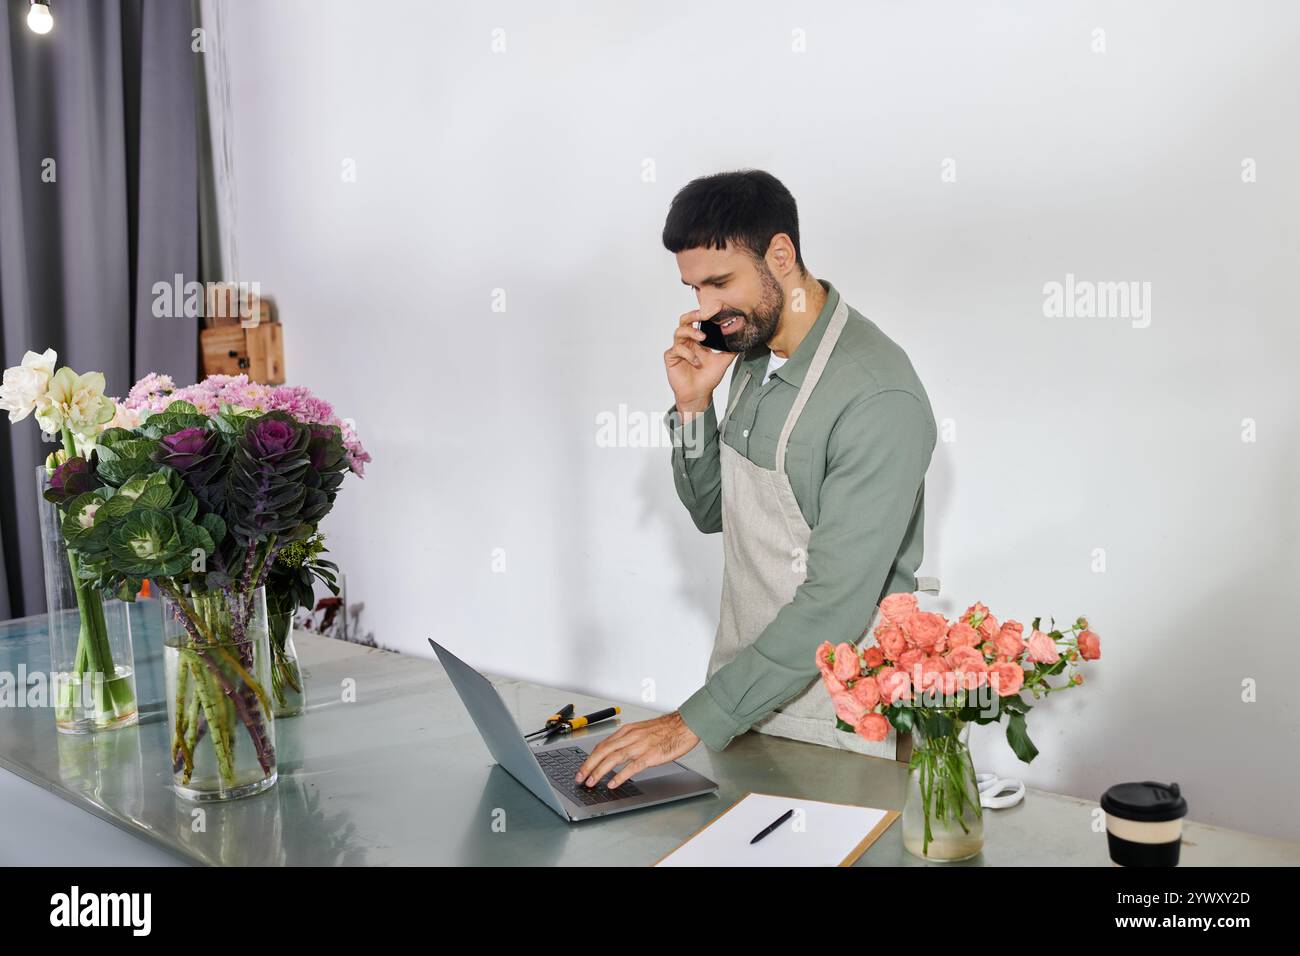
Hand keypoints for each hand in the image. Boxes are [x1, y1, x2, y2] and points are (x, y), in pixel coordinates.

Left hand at [574, 712, 699, 789]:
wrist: (684, 725)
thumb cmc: (666, 729)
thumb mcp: (642, 730)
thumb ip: (628, 740)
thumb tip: (615, 751)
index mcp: (627, 730)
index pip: (602, 744)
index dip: (590, 758)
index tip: (583, 768)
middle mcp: (630, 737)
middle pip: (603, 751)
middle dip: (588, 765)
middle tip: (579, 778)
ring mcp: (640, 746)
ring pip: (613, 758)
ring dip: (599, 771)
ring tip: (591, 782)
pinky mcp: (650, 755)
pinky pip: (632, 767)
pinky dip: (620, 775)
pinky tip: (613, 783)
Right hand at [664, 304, 737, 417]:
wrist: (699, 394)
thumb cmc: (708, 378)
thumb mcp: (723, 361)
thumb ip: (731, 349)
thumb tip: (743, 338)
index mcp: (697, 339)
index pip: (699, 320)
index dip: (706, 312)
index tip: (718, 307)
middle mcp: (687, 341)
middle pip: (685, 320)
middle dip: (694, 314)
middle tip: (705, 313)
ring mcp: (678, 348)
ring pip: (679, 332)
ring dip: (692, 332)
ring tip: (702, 338)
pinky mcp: (671, 357)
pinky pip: (677, 349)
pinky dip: (688, 354)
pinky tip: (696, 362)